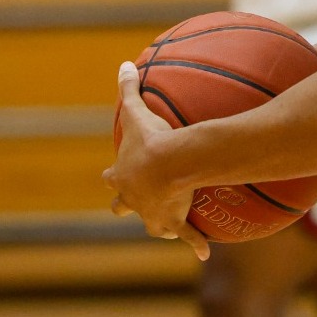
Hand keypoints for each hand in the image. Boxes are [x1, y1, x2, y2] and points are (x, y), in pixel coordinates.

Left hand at [103, 62, 210, 260]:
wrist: (166, 165)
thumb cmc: (148, 140)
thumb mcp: (135, 110)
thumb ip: (128, 87)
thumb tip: (123, 64)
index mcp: (122, 176)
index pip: (112, 178)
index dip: (113, 176)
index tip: (113, 175)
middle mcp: (133, 199)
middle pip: (122, 207)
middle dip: (124, 206)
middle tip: (129, 205)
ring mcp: (151, 214)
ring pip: (151, 225)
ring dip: (157, 225)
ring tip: (167, 229)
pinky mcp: (172, 223)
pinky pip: (186, 236)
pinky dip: (194, 244)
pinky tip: (204, 252)